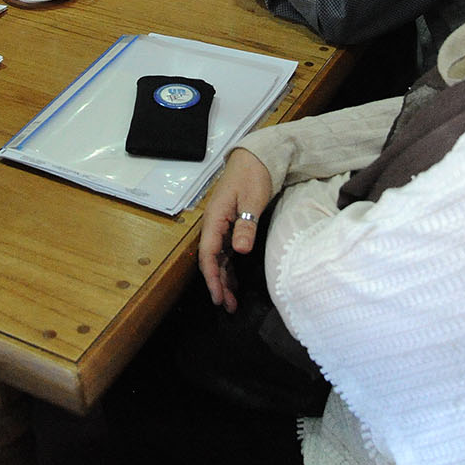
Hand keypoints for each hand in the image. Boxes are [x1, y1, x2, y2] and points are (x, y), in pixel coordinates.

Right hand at [198, 149, 273, 312]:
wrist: (255, 158)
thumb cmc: (252, 176)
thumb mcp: (252, 200)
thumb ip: (246, 226)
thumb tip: (239, 251)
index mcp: (215, 218)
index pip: (208, 253)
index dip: (212, 276)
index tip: (218, 296)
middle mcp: (215, 224)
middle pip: (212, 260)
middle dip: (218, 284)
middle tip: (227, 306)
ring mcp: (222, 226)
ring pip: (219, 258)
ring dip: (224, 279)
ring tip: (231, 302)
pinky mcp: (231, 226)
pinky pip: (226, 252)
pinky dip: (230, 268)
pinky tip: (235, 282)